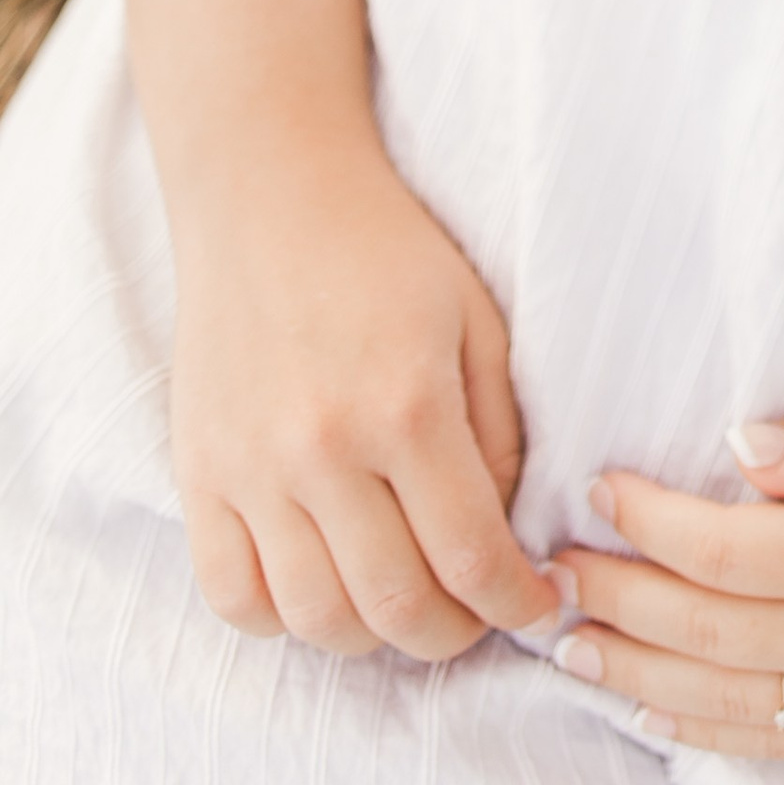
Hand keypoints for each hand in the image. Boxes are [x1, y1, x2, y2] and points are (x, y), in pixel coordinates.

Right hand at [168, 136, 558, 661]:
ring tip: (404, 604)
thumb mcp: (477, 319)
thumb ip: (501, 431)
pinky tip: (322, 589)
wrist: (270, 191)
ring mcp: (252, 467)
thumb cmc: (389, 247)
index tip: (538, 606)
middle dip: (453, 636)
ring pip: (316, 619)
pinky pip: (233, 597)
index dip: (516, 602)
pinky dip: (282, 621)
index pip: (471, 556)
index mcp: (409, 403)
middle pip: (395, 608)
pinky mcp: (199, 474)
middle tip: (476, 617)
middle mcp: (324, 447)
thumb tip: (508, 534)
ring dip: (372, 638)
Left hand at [553, 390, 783, 761]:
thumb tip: (736, 448)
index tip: (599, 487)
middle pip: (705, 631)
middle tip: (553, 573)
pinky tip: (652, 707)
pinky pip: (772, 748)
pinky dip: (699, 731)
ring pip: (723, 703)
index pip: (725, 549)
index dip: (649, 519)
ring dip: (635, 676)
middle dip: (617, 599)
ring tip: (570, 648)